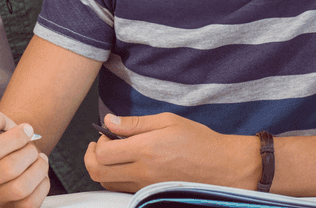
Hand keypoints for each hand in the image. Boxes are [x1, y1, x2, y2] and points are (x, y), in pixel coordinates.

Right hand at [0, 110, 49, 207]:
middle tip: (31, 146)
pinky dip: (42, 185)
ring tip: (39, 159)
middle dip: (28, 152)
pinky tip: (39, 174)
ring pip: (21, 188)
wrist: (4, 161)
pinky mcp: (11, 207)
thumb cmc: (1, 142)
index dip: (15, 138)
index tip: (27, 129)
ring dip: (38, 168)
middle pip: (8, 169)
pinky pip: (30, 203)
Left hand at [84, 113, 257, 192]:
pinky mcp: (152, 194)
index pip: (102, 154)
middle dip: (91, 157)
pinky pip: (123, 190)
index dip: (97, 142)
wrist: (224, 167)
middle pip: (98, 173)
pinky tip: (127, 166)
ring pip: (108, 184)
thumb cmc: (200, 142)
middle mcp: (142, 172)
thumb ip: (135, 123)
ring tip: (114, 154)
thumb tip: (110, 121)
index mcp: (145, 150)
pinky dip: (117, 179)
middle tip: (100, 145)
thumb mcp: (167, 121)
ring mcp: (146, 186)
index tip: (105, 134)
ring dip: (104, 169)